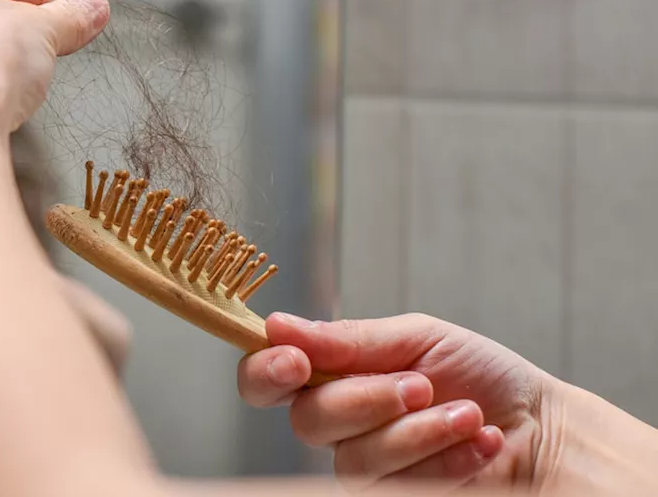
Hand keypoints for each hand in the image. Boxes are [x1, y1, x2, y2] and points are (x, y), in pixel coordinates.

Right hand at [238, 313, 559, 492]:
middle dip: (368, 400)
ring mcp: (364, 465)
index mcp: (331, 375)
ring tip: (467, 414)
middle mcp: (338, 423)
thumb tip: (278, 326)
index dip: (265, 372)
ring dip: (420, 432)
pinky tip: (479, 442)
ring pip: (354, 459)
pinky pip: (396, 485)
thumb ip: (348, 339)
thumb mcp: (418, 338)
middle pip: (307, 421)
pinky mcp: (394, 494)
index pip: (265, 379)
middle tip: (421, 386)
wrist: (541, 428)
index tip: (295, 361)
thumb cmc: (481, 375)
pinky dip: (446, 458)